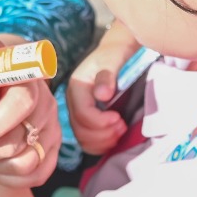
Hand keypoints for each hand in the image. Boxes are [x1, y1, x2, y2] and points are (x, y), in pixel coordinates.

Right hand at [68, 21, 140, 154]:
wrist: (116, 52)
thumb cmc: (116, 54)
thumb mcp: (114, 60)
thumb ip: (107, 76)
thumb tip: (102, 95)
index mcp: (76, 87)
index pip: (83, 114)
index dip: (101, 122)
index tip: (119, 118)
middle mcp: (73, 102)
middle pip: (81, 130)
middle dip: (103, 134)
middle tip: (122, 126)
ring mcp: (78, 112)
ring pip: (83, 139)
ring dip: (103, 141)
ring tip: (121, 130)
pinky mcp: (86, 120)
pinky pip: (88, 141)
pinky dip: (101, 144)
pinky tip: (115, 136)